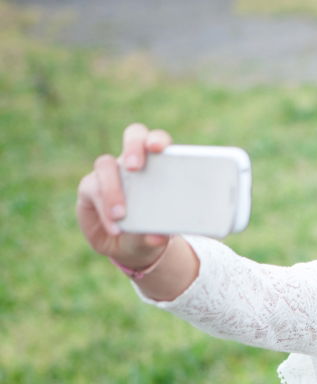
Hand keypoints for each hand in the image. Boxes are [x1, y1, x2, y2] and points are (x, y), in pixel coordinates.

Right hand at [76, 123, 173, 267]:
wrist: (132, 247)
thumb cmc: (152, 232)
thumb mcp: (157, 237)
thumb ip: (157, 235)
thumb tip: (157, 237)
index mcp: (158, 166)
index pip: (157, 142)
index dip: (157, 139)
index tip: (158, 148)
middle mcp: (134, 164)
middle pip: (133, 136)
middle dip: (133, 147)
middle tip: (135, 167)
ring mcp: (110, 173)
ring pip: (105, 164)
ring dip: (113, 188)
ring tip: (121, 215)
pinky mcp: (90, 187)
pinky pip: (92, 190)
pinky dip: (103, 209)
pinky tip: (114, 227)